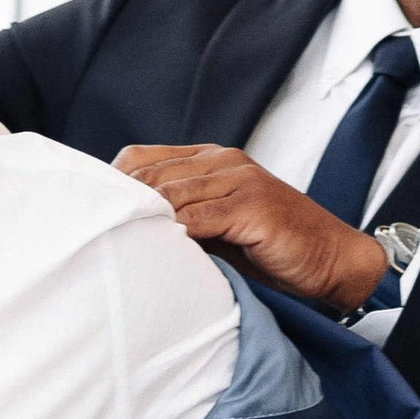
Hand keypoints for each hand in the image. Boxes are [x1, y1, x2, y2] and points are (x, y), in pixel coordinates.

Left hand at [114, 145, 388, 316]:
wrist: (331, 260)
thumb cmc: (272, 251)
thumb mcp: (217, 229)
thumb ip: (180, 221)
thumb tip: (127, 236)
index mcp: (210, 160)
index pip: (141, 159)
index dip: (112, 185)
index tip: (89, 215)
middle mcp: (223, 161)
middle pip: (150, 176)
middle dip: (118, 206)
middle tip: (90, 235)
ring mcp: (239, 179)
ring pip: (171, 194)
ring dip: (142, 222)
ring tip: (115, 246)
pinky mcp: (253, 205)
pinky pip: (199, 218)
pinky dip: (174, 235)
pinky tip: (156, 252)